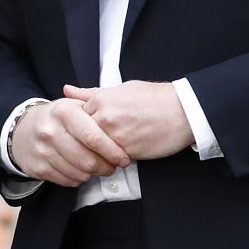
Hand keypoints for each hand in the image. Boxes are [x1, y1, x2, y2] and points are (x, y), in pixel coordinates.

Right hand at [9, 98, 130, 186]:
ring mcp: (43, 150)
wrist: (23, 129)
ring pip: (79, 173)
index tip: (124, 158)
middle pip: (88, 160)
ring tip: (98, 167)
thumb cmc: (57, 118)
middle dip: (106, 167)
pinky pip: (67, 181)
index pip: (94, 137)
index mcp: (64, 112)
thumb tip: (120, 121)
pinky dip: (79, 179)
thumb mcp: (74, 105)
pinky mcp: (39, 167)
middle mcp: (51, 130)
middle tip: (113, 166)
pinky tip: (81, 170)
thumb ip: (97, 110)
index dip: (113, 151)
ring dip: (93, 174)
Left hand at [64, 81, 193, 160]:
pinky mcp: (126, 151)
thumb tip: (67, 89)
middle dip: (86, 142)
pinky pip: (110, 160)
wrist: (182, 111)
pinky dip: (112, 160)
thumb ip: (91, 93)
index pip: (76, 118)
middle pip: (82, 136)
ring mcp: (114, 135)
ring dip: (98, 153)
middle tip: (96, 143)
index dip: (81, 126)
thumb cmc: (154, 98)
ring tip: (108, 150)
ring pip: (94, 151)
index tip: (87, 129)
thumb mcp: (121, 88)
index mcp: (101, 99)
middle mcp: (104, 117)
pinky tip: (120, 155)